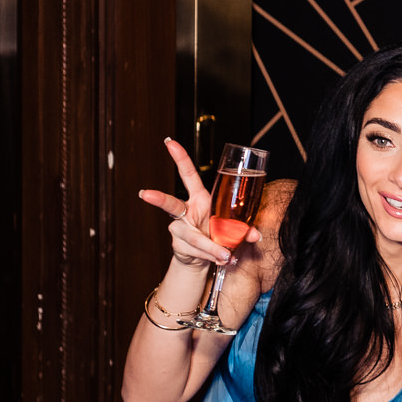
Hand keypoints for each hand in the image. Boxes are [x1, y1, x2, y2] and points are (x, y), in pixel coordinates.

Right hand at [137, 137, 257, 268]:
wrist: (203, 258)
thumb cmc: (217, 234)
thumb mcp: (231, 228)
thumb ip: (243, 229)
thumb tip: (256, 235)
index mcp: (200, 199)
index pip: (188, 175)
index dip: (180, 158)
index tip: (169, 142)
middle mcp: (185, 211)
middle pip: (170, 204)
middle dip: (158, 198)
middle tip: (144, 193)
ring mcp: (178, 229)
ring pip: (194, 237)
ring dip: (212, 248)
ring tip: (227, 255)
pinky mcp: (178, 245)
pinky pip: (196, 251)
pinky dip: (211, 256)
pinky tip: (219, 259)